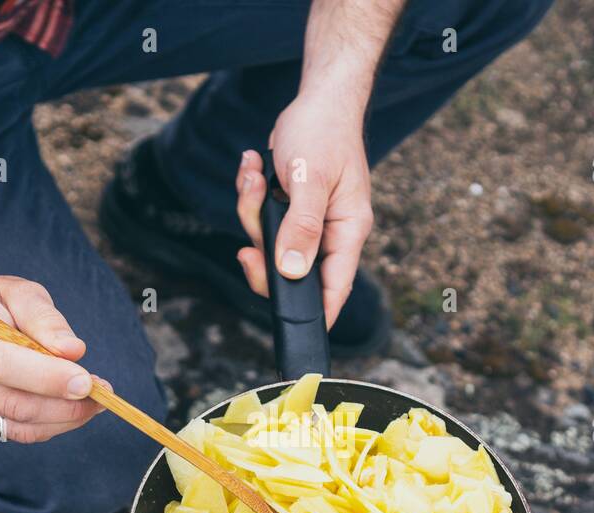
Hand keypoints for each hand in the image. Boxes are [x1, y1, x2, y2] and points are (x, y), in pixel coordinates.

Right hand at [0, 272, 104, 442]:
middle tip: (101, 395)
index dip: (47, 378)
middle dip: (64, 404)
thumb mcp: (19, 292)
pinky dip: (51, 425)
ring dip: (64, 419)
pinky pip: (18, 434)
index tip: (87, 382)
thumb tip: (72, 350)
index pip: (1, 365)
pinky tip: (70, 408)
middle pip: (12, 404)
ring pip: (19, 427)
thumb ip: (44, 317)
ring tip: (94, 402)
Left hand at [234, 95, 373, 326]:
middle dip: (261, 254)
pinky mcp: (289, 208)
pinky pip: (261, 219)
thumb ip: (301, 226)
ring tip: (254, 174)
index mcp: (348, 230)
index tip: (296, 334)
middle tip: (245, 249)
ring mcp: (308, 222)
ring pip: (268, 243)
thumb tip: (291, 271)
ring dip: (252, 210)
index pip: (335, 286)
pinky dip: (251, 194)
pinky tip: (252, 166)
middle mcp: (330, 232)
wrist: (318, 97)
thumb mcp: (311, 178)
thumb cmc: (323, 131)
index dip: (316, 314)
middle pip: (291, 271)